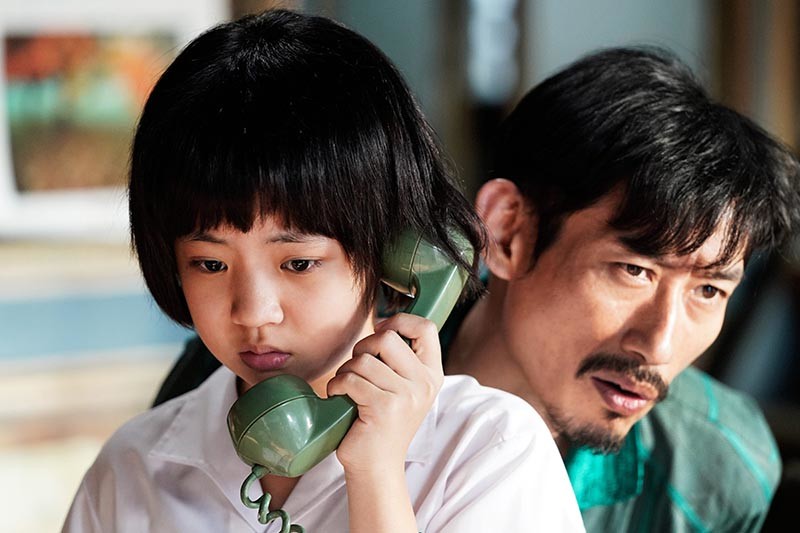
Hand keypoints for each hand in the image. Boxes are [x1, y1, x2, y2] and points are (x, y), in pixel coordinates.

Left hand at [326, 313, 443, 473]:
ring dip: (346, 371)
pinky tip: (340, 398)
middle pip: (387, 338)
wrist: (378, 466)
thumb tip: (383, 324)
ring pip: (364, 360)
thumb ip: (401, 360)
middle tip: (357, 368)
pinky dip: (337, 386)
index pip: (426, 328)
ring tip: (348, 388)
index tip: (381, 330)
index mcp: (432, 375)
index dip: (400, 321)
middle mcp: (424, 383)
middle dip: (363, 348)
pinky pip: (351, 380)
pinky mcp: (384, 408)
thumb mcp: (404, 388)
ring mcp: (407, 396)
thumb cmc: (382, 423)